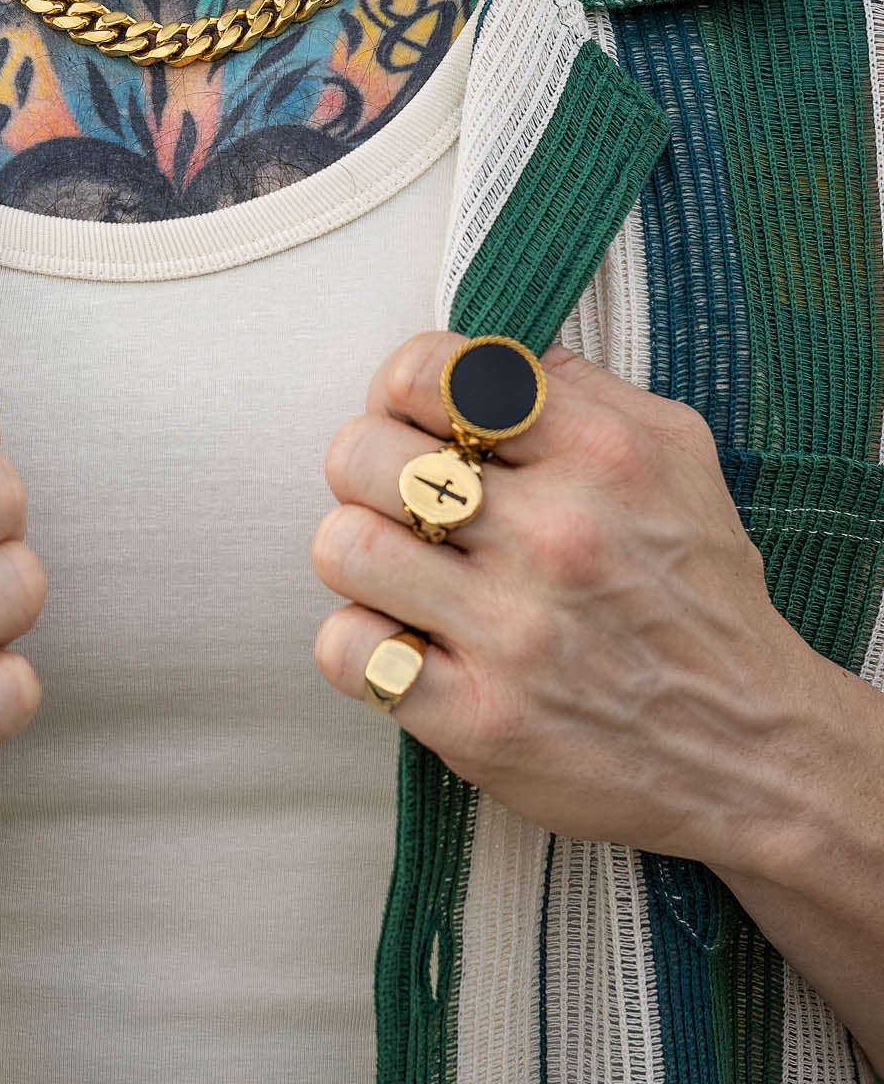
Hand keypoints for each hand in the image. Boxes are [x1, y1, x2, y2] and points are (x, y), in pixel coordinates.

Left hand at [311, 331, 826, 871]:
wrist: (758, 751)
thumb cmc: (698, 588)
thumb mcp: (674, 452)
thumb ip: (574, 386)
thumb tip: (475, 351)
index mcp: (601, 452)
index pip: (428, 371)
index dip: (398, 391)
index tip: (418, 425)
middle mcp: (558, 536)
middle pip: (361, 454)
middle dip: (369, 474)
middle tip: (407, 506)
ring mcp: (516, 633)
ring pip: (343, 546)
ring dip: (361, 559)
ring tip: (406, 576)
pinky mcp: (481, 722)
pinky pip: (348, 651)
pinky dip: (362, 647)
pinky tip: (410, 645)